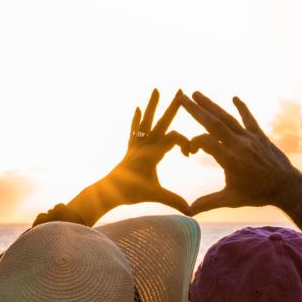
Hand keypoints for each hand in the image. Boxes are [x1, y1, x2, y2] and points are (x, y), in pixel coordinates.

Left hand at [103, 89, 191, 213]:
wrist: (109, 191)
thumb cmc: (132, 192)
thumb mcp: (156, 195)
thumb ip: (174, 200)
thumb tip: (192, 212)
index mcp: (153, 152)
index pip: (174, 138)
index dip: (186, 143)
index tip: (190, 155)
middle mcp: (145, 144)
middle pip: (161, 121)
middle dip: (172, 107)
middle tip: (180, 91)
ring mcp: (137, 144)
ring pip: (146, 120)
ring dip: (152, 105)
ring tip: (156, 89)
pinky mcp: (131, 148)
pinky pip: (135, 130)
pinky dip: (137, 119)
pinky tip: (137, 109)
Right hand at [178, 91, 301, 213]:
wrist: (286, 187)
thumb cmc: (257, 194)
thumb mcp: (231, 199)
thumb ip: (209, 203)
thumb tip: (187, 211)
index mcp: (229, 159)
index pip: (205, 142)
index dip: (194, 143)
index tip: (190, 151)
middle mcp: (238, 144)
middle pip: (213, 122)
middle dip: (196, 109)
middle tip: (181, 96)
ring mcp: (250, 138)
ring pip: (227, 117)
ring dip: (211, 104)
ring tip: (197, 93)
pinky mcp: (260, 136)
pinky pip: (249, 119)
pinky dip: (242, 108)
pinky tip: (234, 97)